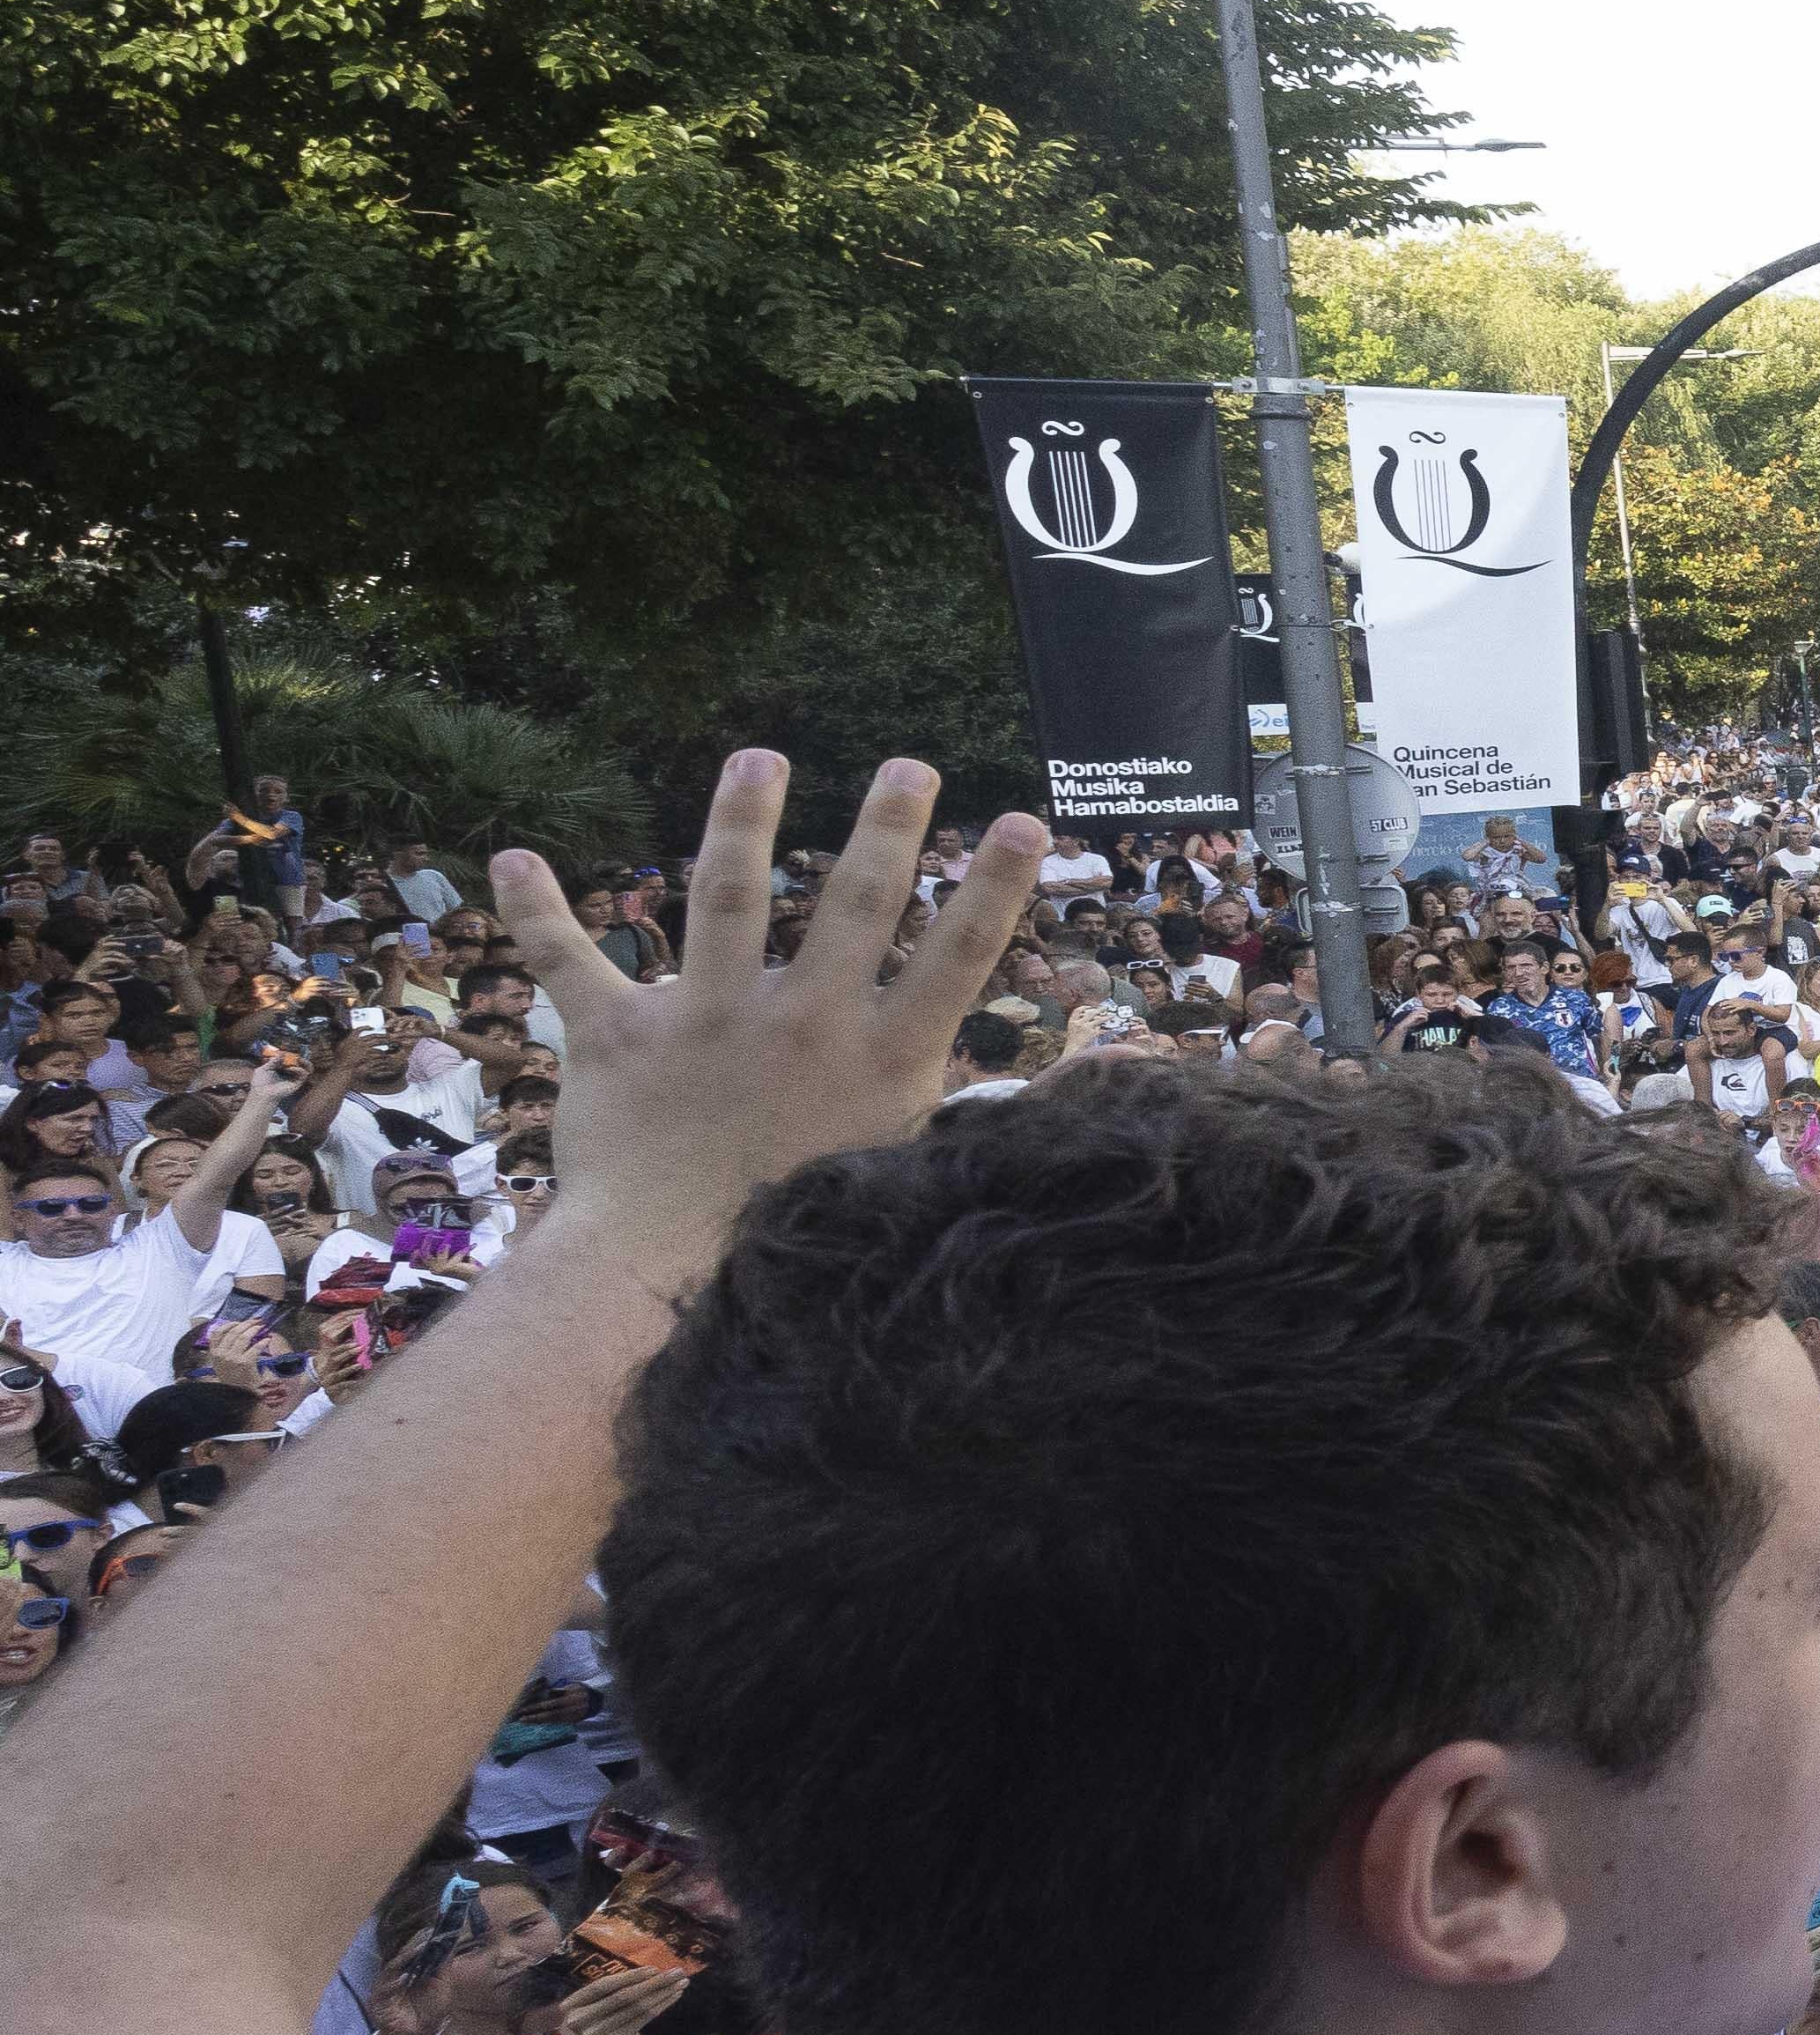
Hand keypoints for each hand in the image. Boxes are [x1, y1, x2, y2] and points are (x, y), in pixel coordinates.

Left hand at [500, 757, 1043, 1283]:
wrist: (671, 1277)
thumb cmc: (801, 1226)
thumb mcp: (906, 1163)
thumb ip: (976, 1107)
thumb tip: (1094, 1069)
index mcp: (881, 1055)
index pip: (958, 956)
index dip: (996, 887)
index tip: (1021, 820)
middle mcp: (804, 1023)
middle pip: (858, 903)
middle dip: (890, 826)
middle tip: (909, 767)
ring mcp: (709, 1023)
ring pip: (728, 897)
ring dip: (743, 819)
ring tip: (760, 757)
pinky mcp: (619, 1038)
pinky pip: (569, 963)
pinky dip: (536, 910)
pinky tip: (510, 856)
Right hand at [534, 1956, 688, 2034]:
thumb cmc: (597, 2020)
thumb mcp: (593, 2005)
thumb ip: (610, 1990)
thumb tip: (650, 1971)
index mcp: (573, 2005)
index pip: (602, 1986)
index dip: (628, 1977)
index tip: (653, 1968)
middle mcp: (582, 2020)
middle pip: (624, 1996)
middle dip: (653, 1982)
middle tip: (677, 1972)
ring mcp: (601, 2032)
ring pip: (638, 2007)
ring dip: (663, 1992)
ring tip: (682, 1982)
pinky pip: (645, 2018)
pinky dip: (662, 2004)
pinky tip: (674, 1995)